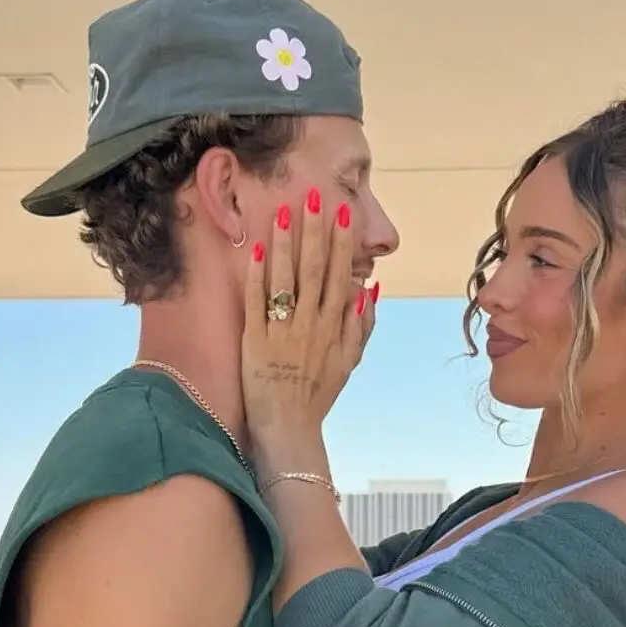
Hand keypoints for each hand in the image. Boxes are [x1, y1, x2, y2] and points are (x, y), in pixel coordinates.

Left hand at [242, 195, 375, 447]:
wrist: (289, 429)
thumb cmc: (317, 396)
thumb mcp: (349, 363)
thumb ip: (361, 326)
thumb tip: (370, 288)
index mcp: (333, 327)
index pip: (339, 275)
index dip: (341, 242)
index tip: (341, 212)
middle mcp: (310, 325)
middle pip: (313, 270)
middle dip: (314, 231)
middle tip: (313, 196)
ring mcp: (282, 332)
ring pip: (285, 281)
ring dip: (285, 244)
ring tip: (283, 212)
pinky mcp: (255, 341)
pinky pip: (257, 303)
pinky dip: (257, 276)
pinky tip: (257, 250)